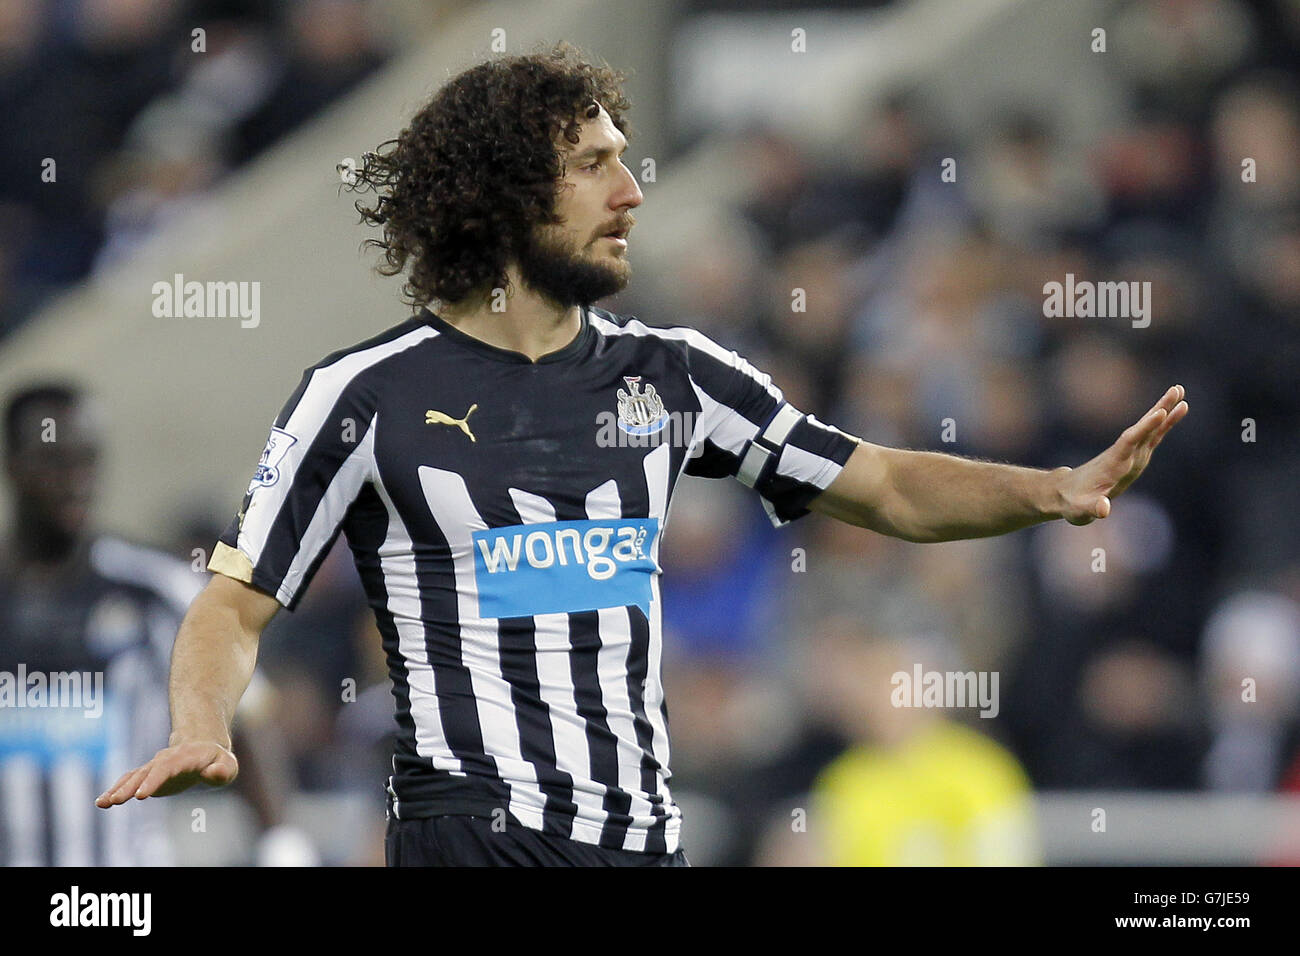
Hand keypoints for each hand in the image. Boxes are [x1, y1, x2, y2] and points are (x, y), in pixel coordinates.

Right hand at [96, 740, 238, 807]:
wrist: (203, 749)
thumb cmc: (218, 762)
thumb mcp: (228, 765)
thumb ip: (222, 770)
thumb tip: (214, 772)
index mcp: (185, 757)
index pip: (167, 768)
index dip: (154, 780)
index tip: (140, 795)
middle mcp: (166, 760)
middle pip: (146, 772)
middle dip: (131, 786)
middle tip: (116, 801)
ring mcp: (155, 766)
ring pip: (134, 776)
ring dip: (118, 789)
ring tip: (103, 803)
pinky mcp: (148, 775)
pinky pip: (129, 781)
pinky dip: (116, 790)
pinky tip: (102, 802)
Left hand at [1058, 385, 1188, 525]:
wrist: (1065, 493)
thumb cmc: (1074, 504)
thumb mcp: (1081, 511)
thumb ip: (1093, 509)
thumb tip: (1104, 509)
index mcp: (1113, 464)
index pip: (1129, 442)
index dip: (1144, 428)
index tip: (1159, 412)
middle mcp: (1122, 454)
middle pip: (1142, 429)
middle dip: (1158, 411)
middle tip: (1176, 390)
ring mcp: (1128, 454)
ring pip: (1149, 429)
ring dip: (1164, 410)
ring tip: (1179, 390)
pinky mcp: (1133, 455)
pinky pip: (1152, 437)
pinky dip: (1164, 424)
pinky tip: (1177, 410)